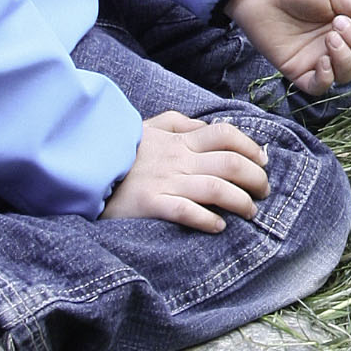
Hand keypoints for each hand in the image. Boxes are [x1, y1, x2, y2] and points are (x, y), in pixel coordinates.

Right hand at [102, 110, 268, 232]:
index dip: (251, 147)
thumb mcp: (150, 127)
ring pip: (216, 188)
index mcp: (179, 140)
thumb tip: (206, 125)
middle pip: (230, 163)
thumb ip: (179, 124)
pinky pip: (186, 212)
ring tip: (251, 212)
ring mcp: (165, 182)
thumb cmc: (121, 151)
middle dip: (256, 176)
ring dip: (240, 200)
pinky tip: (219, 226)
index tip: (264, 159)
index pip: (226, 135)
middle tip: (264, 190)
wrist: (86, 167)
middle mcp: (177, 159)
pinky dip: (207, 219)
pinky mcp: (151, 204)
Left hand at [225, 0, 350, 96]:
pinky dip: (327, 78)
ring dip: (345, 59)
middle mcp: (337, 42)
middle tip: (337, 23)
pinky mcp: (299, 72)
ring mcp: (318, 58)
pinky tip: (322, 61)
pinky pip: (321, 87)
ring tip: (329, 38)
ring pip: (347, 74)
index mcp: (349, 22)